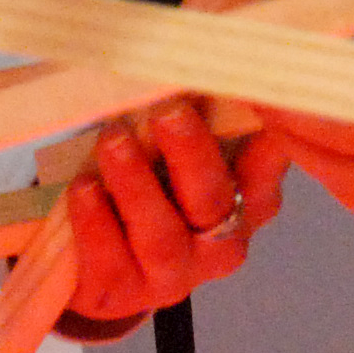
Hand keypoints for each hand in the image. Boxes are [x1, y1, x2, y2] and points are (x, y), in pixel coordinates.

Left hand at [58, 101, 288, 325]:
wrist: (101, 264)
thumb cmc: (153, 184)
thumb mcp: (181, 150)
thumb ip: (199, 114)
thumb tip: (195, 59)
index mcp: (251, 201)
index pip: (269, 164)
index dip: (267, 135)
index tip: (249, 93)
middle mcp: (222, 243)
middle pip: (214, 200)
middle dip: (190, 152)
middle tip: (167, 112)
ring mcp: (174, 275)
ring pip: (162, 235)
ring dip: (136, 184)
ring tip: (113, 142)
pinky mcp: (124, 293)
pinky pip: (110, 257)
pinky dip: (95, 220)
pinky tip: (85, 188)